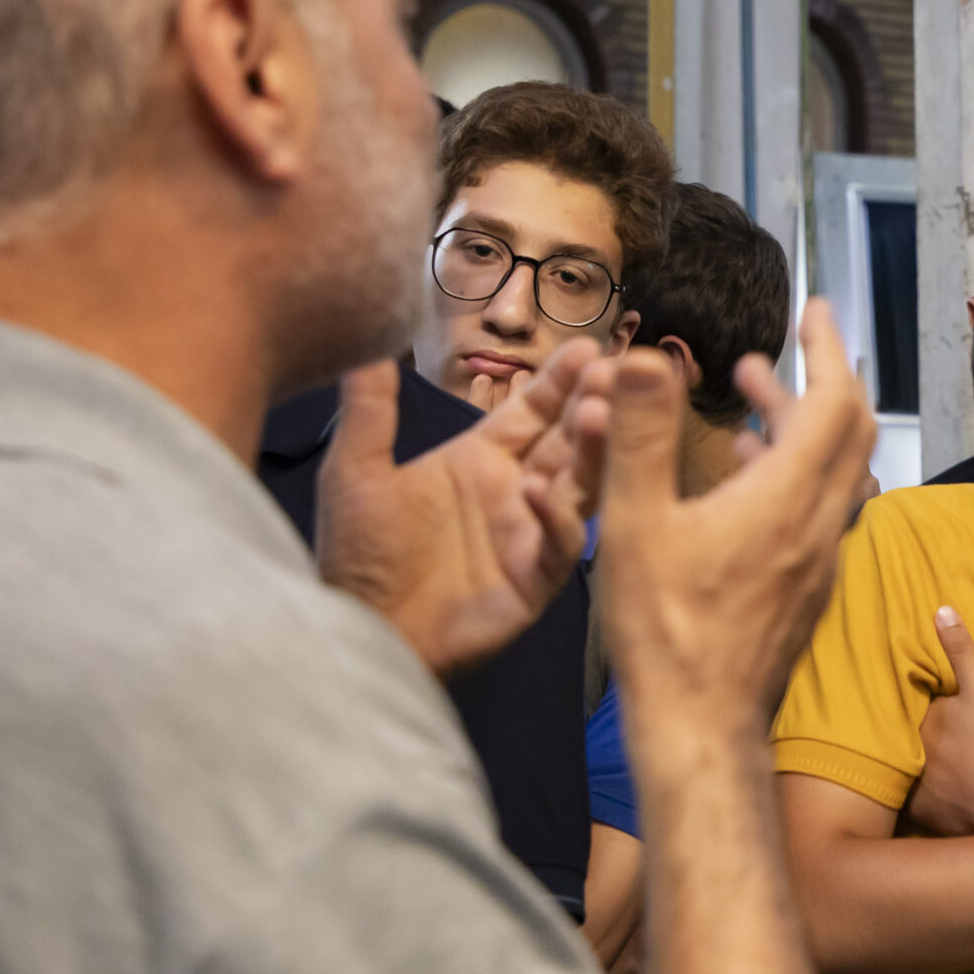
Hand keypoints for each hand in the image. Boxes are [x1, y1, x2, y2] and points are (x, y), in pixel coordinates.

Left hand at [317, 342, 610, 675]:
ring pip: (580, 484)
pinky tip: (537, 489)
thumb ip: (370, 407)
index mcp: (479, 460)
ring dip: (592, 450)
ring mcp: (531, 535)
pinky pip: (559, 545)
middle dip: (593, 404)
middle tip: (616, 370)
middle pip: (567, 439)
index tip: (587, 347)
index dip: (560, 381)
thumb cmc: (359, 555)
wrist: (359, 629)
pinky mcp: (536, 579)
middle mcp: (516, 491)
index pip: (532, 410)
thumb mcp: (357, 470)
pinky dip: (554, 517)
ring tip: (598, 414)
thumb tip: (367, 344)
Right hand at [595, 301, 877, 743]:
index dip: (829, 348)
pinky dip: (796, 471)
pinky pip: (819, 509)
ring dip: (804, 425)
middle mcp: (819, 525)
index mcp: (787, 499)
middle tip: (789, 346)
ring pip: (835, 472)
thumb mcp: (636, 523)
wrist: (702, 728)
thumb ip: (640, 435)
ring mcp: (819, 560)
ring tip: (751, 397)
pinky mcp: (807, 589)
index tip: (817, 310)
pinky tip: (744, 478)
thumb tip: (647, 356)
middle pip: (850, 431)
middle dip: (822, 378)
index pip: (835, 401)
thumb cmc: (667, 633)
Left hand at [913, 608, 973, 835]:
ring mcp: (915, 789)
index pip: (906, 708)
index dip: (911, 703)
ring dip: (916, 767)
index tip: (913, 699)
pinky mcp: (926, 817)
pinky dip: (927, 797)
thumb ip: (961, 653)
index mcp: (919, 723)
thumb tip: (940, 609)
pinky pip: (920, 803)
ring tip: (929, 763)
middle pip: (906, 740)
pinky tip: (937, 795)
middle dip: (910, 735)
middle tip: (927, 733)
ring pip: (909, 771)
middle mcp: (909, 756)